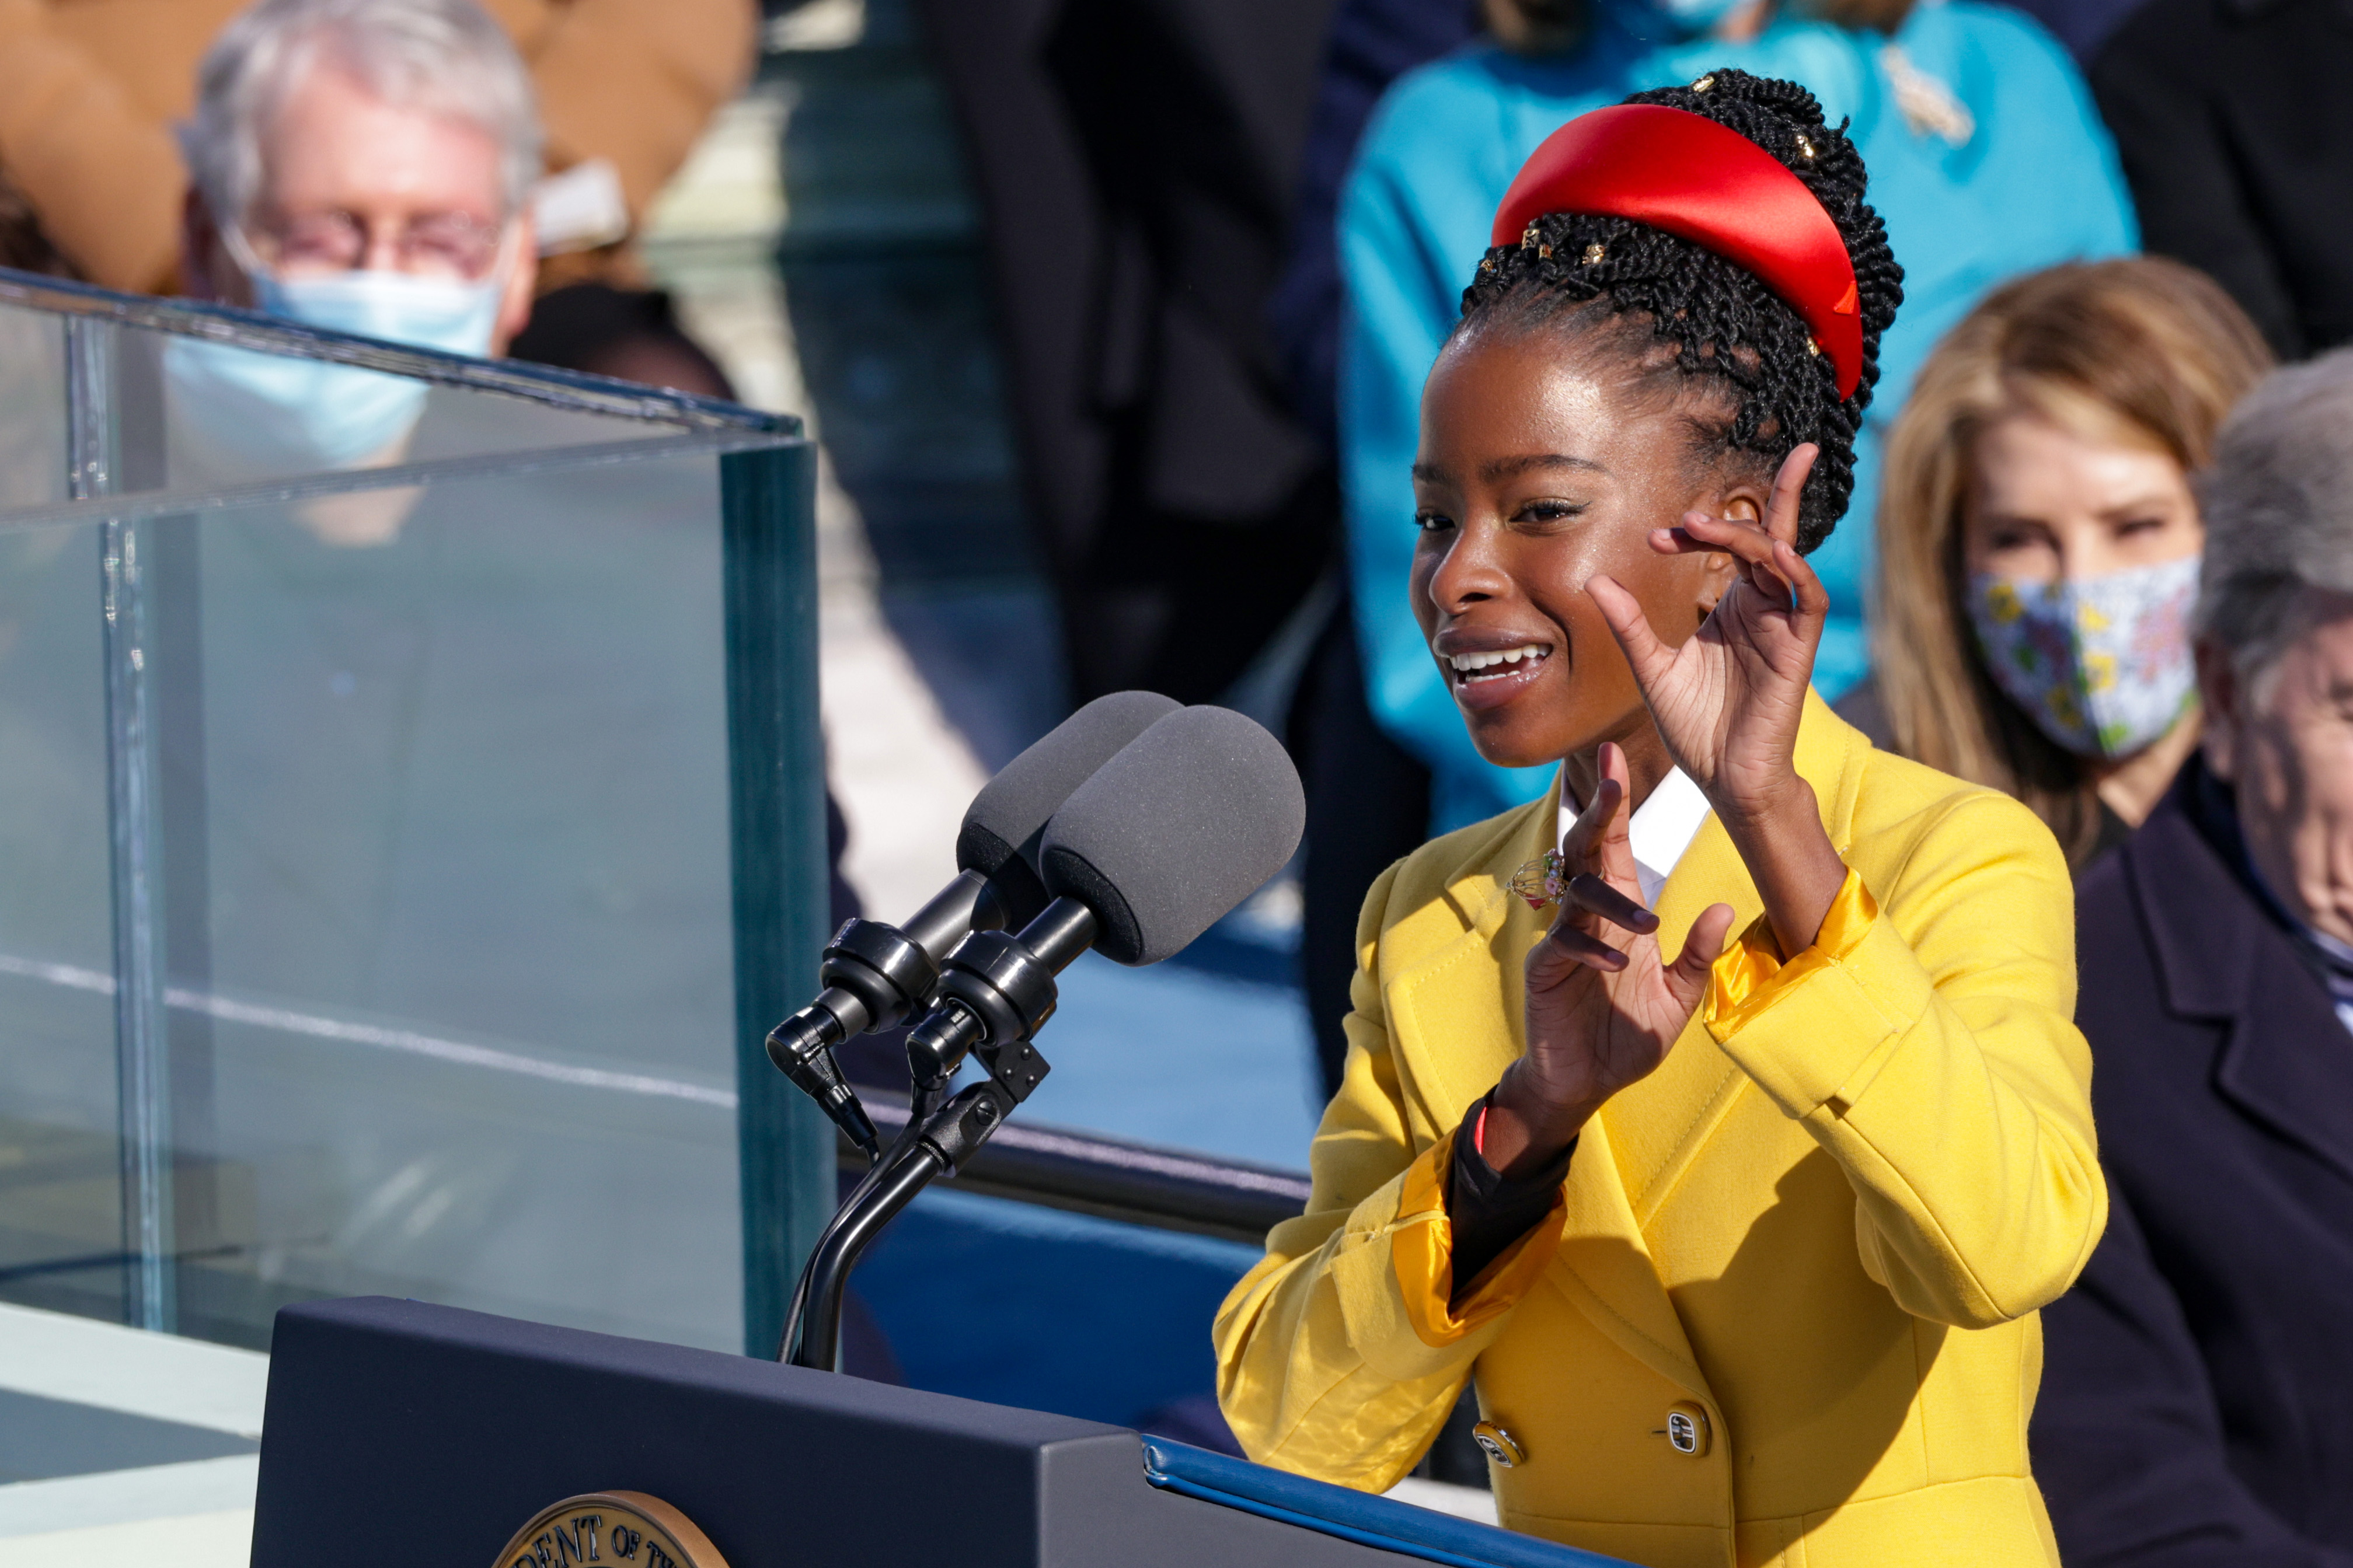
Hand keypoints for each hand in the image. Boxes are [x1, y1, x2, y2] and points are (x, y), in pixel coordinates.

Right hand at [1484, 742, 1735, 1176]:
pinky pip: (1563, 946)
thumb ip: (1698, 955)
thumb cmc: (1628, 1035)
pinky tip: (1615, 962)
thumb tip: (1722, 907)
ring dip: (1610, 902)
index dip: (1614, 801)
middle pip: (1585, 850)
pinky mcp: (1544, 971)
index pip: (1613, 845)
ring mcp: (1561, 941)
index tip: (1616, 753)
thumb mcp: (1679, 997)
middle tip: (1610, 777)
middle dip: (1596, 812)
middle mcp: (1587, 917)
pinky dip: (1590, 949)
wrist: (1586, 1083)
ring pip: (1576, 896)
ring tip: (1647, 926)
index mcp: (1619, 913)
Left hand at [1585, 444, 1823, 822]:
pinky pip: (1805, 599)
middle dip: (1759, 502)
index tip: (1659, 536)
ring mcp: (1782, 626)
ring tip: (1705, 525)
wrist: (1722, 778)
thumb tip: (1596, 580)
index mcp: (1734, 607)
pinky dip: (1794, 571)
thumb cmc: (1695, 728)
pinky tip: (1772, 551)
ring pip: (1783, 559)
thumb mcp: (1651, 668)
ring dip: (1753, 534)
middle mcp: (1762, 608)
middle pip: (1770, 536)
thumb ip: (1630, 623)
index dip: (1698, 532)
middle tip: (1716, 495)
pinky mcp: (1797, 649)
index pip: (1729, 546)